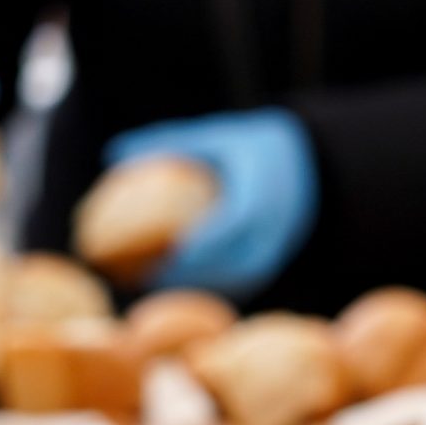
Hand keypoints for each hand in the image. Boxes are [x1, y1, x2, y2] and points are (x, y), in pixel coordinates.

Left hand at [105, 109, 315, 301]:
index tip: (160, 255)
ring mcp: (278, 249)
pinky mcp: (274, 262)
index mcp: (262, 196)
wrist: (311, 162)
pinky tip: (179, 287)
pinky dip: (211, 287)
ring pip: (236, 281)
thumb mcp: (216, 137)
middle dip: (189, 276)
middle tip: (145, 278)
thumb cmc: (252, 146)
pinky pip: (241, 284)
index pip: (229, 229)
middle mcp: (274, 228)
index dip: (195, 248)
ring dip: (198, 287)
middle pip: (232, 265)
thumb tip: (113, 153)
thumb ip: (168, 142)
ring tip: (156, 287)